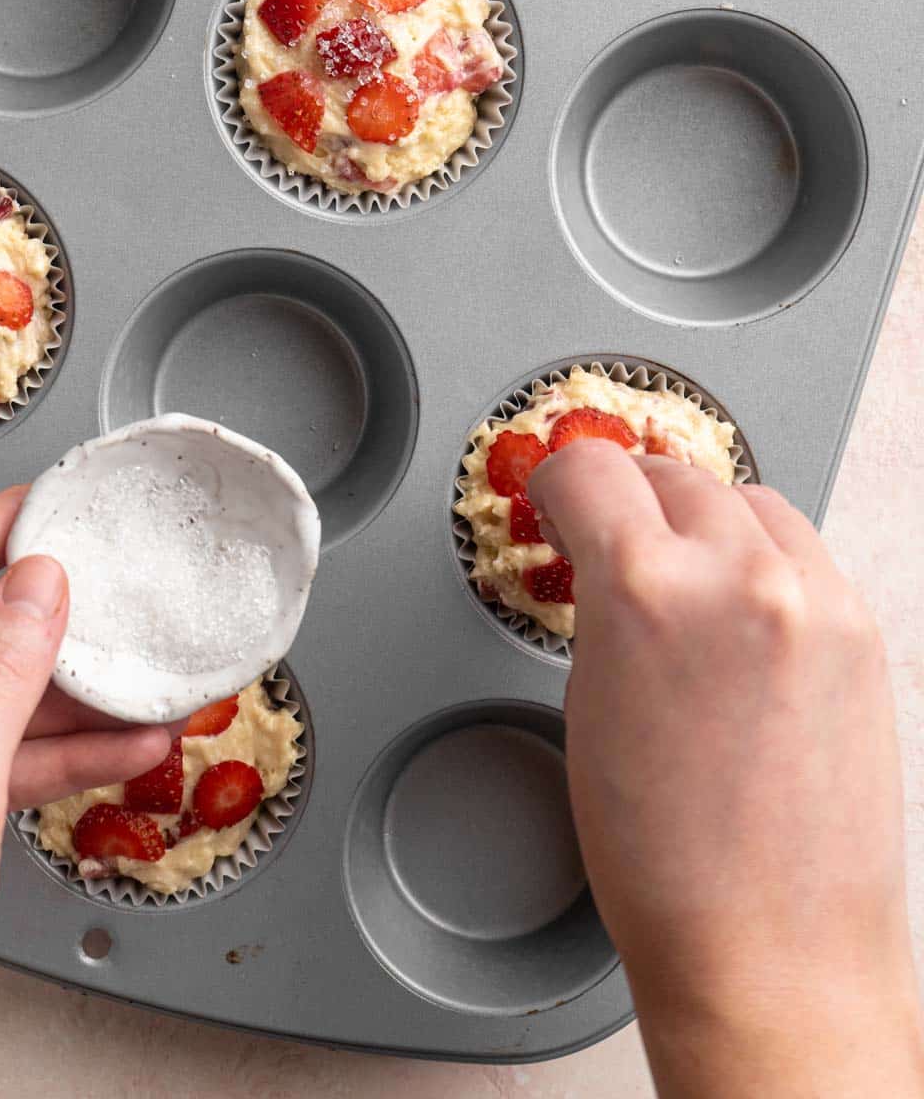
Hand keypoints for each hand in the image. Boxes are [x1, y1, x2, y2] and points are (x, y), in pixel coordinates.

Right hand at [531, 445, 923, 1098]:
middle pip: (669, 472)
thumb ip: (600, 601)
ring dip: (702, 520)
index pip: (590, 468)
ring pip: (745, 498)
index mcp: (648, 590)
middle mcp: (742, 577)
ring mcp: (816, 601)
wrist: (772, 952)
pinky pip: (800, 551)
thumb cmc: (669, 863)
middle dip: (628, 500)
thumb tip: (603, 548)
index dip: (558, 479)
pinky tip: (736, 613)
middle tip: (606, 536)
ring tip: (677, 577)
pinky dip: (762, 561)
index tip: (556, 495)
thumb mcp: (587, 705)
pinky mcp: (862, 631)